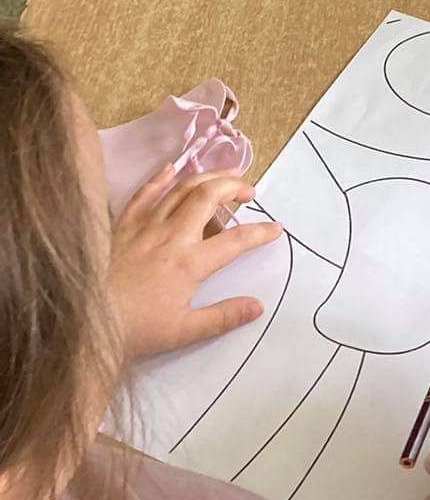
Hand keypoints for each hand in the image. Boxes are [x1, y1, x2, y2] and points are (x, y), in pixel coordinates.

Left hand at [110, 167, 282, 360]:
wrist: (84, 321)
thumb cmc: (136, 329)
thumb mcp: (183, 331)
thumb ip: (223, 317)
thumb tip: (257, 306)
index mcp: (190, 262)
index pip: (236, 240)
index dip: (261, 232)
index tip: (275, 228)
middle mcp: (172, 235)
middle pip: (210, 195)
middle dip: (235, 186)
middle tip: (249, 191)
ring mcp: (146, 225)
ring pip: (182, 187)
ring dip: (208, 177)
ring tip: (225, 176)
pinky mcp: (123, 224)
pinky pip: (145, 192)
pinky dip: (162, 177)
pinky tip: (173, 168)